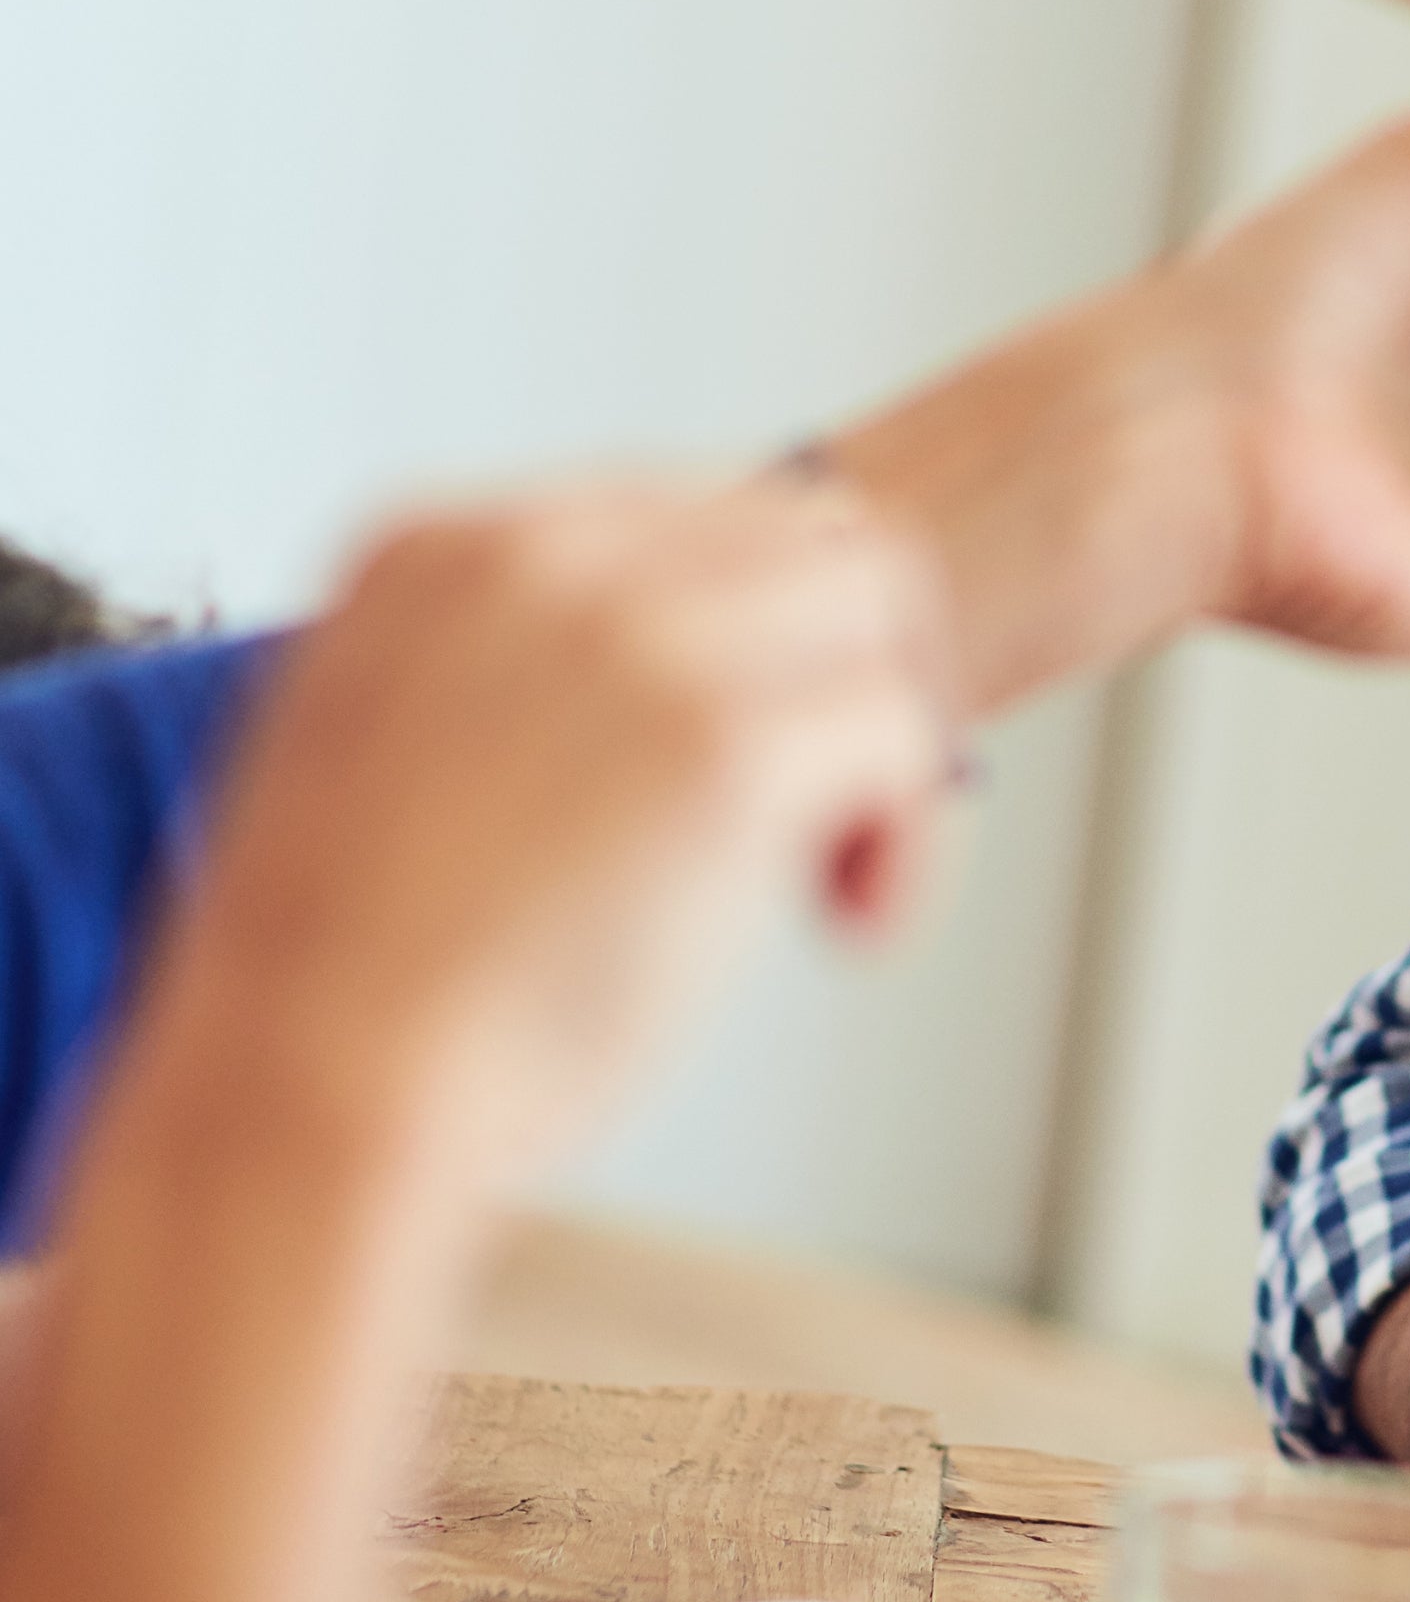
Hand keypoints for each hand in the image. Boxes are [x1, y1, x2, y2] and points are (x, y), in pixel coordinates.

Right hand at [158, 478, 956, 1179]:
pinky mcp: (729, 742)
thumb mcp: (382, 743)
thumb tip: (668, 673)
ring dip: (887, 735)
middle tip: (833, 793)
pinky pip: (909, 737)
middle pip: (810, 534)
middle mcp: (547, 558)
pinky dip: (910, 842)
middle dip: (845, 661)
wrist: (307, 1095)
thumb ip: (502, 665)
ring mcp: (645, 638)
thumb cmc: (348, 982)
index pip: (692, 507)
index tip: (755, 735)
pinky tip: (848, 923)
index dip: (757, 631)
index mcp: (441, 546)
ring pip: (880, 609)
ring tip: (833, 864)